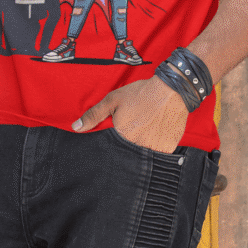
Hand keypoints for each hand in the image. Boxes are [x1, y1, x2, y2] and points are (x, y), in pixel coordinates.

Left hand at [72, 75, 187, 153]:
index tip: (119, 136)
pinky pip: (159, 155)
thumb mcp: (113, 100)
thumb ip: (93, 115)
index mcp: (121, 137)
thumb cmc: (140, 94)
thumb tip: (75, 128)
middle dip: (127, 147)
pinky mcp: (167, 149)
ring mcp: (153, 150)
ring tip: (146, 131)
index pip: (111, 151)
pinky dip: (156, 147)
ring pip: (143, 156)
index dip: (113, 145)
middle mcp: (137, 147)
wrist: (172, 90)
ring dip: (142, 148)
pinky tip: (157, 132)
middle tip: (135, 130)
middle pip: (127, 155)